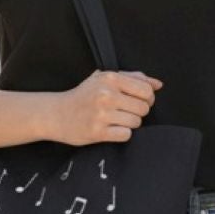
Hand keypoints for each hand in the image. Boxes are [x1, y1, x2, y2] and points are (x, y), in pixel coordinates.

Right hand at [47, 69, 161, 146]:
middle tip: (125, 112)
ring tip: (116, 120)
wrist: (56, 113)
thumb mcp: (105, 79)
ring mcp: (102, 114)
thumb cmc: (84, 95)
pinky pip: (125, 135)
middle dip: (138, 112)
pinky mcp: (98, 132)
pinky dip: (122, 134)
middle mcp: (106, 95)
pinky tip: (111, 129)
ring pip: (136, 122)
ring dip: (130, 124)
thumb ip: (133, 78)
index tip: (137, 101)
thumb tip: (157, 84)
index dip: (147, 98)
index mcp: (110, 78)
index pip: (147, 91)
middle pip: (143, 108)